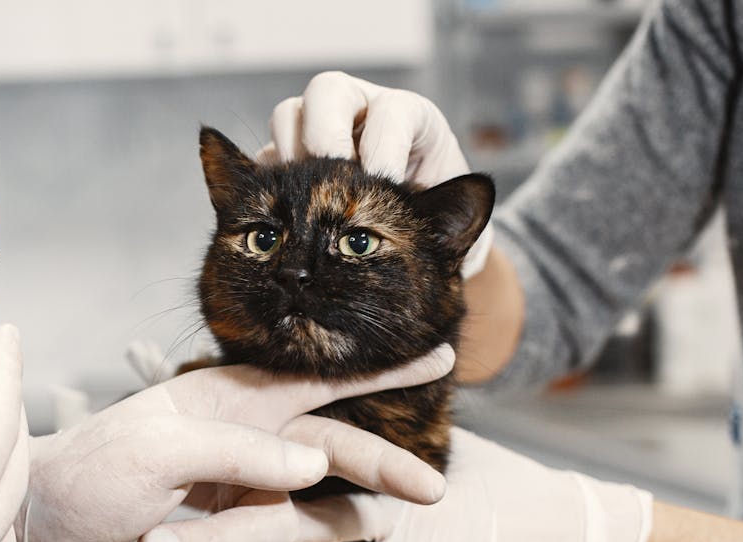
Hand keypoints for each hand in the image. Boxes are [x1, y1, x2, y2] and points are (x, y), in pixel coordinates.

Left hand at [2, 346, 454, 541]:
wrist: (35, 533)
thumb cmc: (89, 471)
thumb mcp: (160, 451)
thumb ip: (241, 451)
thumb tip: (317, 464)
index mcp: (231, 403)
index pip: (322, 382)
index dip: (381, 369)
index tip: (440, 353)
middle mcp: (244, 447)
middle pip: (334, 455)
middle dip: (383, 470)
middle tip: (434, 493)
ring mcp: (236, 499)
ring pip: (297, 523)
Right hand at [264, 71, 491, 278]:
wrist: (407, 248)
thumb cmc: (434, 229)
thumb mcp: (452, 225)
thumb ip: (459, 219)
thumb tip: (475, 202)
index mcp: (408, 119)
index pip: (393, 113)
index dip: (386, 144)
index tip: (387, 182)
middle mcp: (360, 113)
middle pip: (329, 92)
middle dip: (327, 133)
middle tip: (333, 175)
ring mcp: (318, 133)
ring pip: (290, 116)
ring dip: (292, 154)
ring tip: (305, 194)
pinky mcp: (290, 160)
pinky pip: (267, 157)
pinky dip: (272, 180)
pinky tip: (285, 211)